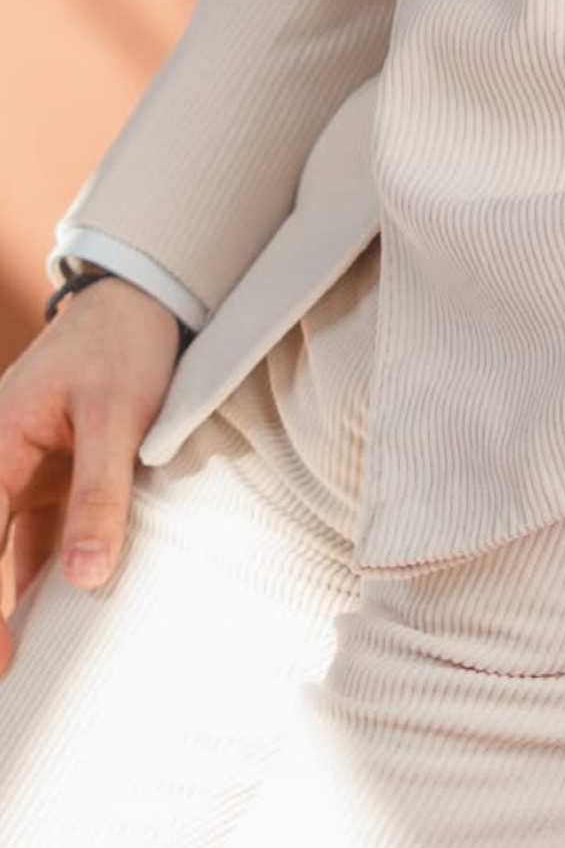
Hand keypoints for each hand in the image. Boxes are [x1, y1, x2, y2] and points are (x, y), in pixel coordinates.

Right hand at [0, 277, 183, 676]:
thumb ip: (100, 493)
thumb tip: (85, 577)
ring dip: (12, 601)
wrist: (143, 299)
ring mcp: (24, 475)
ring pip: (5, 552)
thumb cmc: (122, 345)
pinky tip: (64, 620)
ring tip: (26, 665)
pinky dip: (50, 577)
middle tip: (8, 673)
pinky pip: (41, 540)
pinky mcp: (55, 481)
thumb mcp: (118, 416)